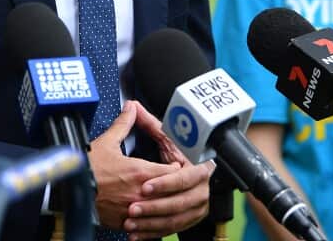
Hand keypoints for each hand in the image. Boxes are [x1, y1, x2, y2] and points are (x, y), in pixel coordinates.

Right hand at [87, 101, 184, 231]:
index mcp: (139, 171)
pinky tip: (143, 212)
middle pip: (170, 192)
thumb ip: (123, 124)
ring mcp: (133, 209)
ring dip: (161, 203)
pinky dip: (146, 218)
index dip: (174, 169)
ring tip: (159, 198)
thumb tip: (131, 109)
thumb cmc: (86, 168)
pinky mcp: (123, 221)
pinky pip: (143, 223)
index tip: (173, 167)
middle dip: (172, 187)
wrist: (68, 190)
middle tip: (171, 183)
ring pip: (159, 210)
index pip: (172, 172)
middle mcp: (140, 192)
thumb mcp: (106, 142)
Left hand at [125, 102, 212, 238]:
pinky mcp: (188, 219)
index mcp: (197, 167)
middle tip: (133, 207)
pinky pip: (172, 229)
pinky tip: (135, 233)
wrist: (178, 176)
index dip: (164, 183)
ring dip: (151, 222)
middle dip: (155, 207)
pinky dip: (152, 233)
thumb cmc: (172, 155)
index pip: (184, 178)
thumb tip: (133, 105)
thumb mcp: (163, 139)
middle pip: (180, 203)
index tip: (144, 186)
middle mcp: (201, 188)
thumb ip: (148, 124)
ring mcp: (197, 206)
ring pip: (175, 219)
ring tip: (131, 220)